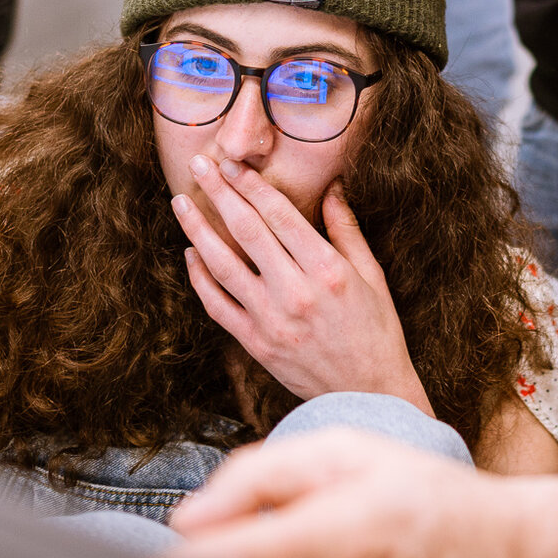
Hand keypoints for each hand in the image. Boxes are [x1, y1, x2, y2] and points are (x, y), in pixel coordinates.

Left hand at [174, 161, 433, 416]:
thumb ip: (346, 230)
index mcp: (327, 270)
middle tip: (199, 163)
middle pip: (247, 230)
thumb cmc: (377, 331)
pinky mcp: (255, 344)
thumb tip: (331, 187)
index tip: (233, 162)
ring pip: (222, 265)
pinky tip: (191, 254)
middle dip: (220, 192)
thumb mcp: (372, 276)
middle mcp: (295, 292)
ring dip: (198, 230)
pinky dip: (200, 278)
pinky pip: (217, 305)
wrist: (368, 395)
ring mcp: (271, 320)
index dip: (252, 184)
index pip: (280, 215)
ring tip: (181, 202)